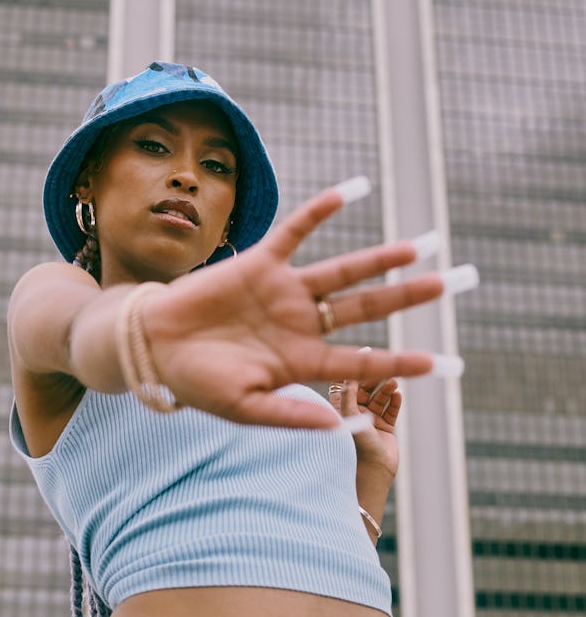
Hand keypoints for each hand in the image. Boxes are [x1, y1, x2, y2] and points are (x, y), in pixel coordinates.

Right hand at [140, 185, 443, 428]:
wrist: (155, 347)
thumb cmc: (197, 384)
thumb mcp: (245, 409)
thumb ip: (292, 415)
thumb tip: (341, 426)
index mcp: (304, 362)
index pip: (367, 360)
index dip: (407, 361)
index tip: (450, 364)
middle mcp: (303, 324)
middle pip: (371, 306)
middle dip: (415, 294)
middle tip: (460, 280)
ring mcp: (285, 292)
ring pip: (345, 269)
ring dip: (383, 256)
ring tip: (423, 244)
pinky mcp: (261, 264)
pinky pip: (297, 230)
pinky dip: (323, 210)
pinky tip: (355, 190)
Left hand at [328, 375, 400, 477]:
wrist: (371, 474)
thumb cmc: (353, 448)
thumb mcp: (348, 418)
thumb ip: (348, 396)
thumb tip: (348, 373)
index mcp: (339, 409)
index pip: (345, 383)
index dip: (354, 369)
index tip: (366, 353)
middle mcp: (354, 414)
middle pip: (364, 388)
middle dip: (374, 377)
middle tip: (385, 366)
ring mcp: (370, 421)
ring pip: (379, 398)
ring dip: (386, 389)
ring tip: (393, 383)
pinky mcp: (385, 429)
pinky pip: (391, 410)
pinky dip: (395, 401)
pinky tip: (398, 394)